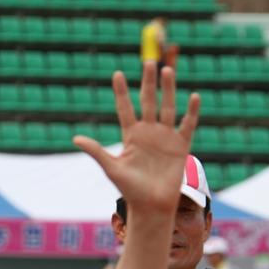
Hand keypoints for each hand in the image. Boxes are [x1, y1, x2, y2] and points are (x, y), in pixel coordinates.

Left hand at [74, 65, 200, 217]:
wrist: (151, 206)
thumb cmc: (130, 189)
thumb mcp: (111, 168)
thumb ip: (96, 151)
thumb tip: (75, 138)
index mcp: (131, 135)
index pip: (125, 108)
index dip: (121, 92)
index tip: (116, 74)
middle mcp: (148, 132)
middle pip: (148, 101)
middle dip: (148, 82)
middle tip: (148, 62)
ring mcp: (165, 137)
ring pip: (168, 107)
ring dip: (168, 90)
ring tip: (168, 70)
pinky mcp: (181, 146)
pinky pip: (187, 125)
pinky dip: (191, 112)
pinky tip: (193, 96)